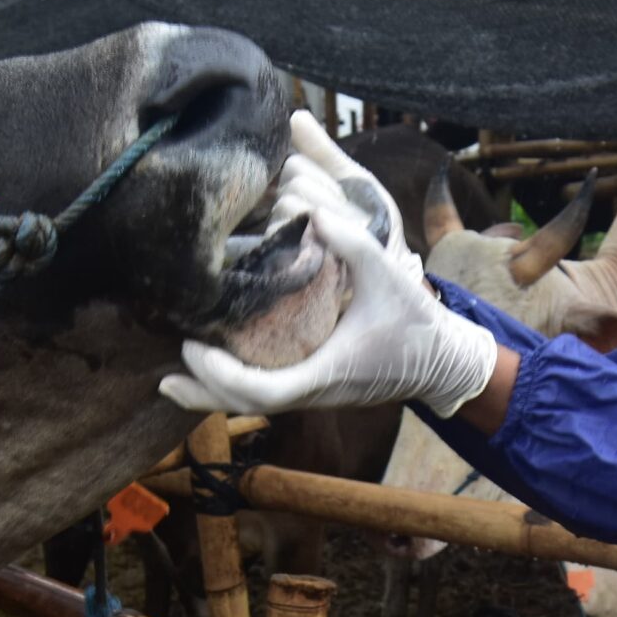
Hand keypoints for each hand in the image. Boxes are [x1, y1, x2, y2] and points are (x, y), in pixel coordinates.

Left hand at [161, 190, 498, 418]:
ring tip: (172, 378)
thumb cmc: (419, 324)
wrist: (445, 361)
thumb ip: (354, 243)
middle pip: (244, 406)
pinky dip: (231, 385)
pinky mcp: (313, 386)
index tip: (194, 347)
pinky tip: (211, 368)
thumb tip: (314, 210)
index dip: (221, 375)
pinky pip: (263, 393)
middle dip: (203, 390)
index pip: (261, 392)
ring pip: (250, 404)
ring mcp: (311, 393)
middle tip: (171, 361)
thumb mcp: (391, 278)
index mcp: (325, 375)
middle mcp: (312, 392)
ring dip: (210, 392)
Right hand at [277, 110, 423, 284]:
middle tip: (352, 223)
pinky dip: (314, 244)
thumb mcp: (354, 181)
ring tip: (344, 240)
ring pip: (289, 207)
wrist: (391, 272)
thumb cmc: (375, 226)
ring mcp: (281, 241)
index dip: (326, 181)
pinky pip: (286, 240)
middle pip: (294, 184)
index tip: (348, 199)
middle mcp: (285, 214)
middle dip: (331, 200)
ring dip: (329, 222)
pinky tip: (331, 253)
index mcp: (300, 190)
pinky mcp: (281, 270)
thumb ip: (323, 151)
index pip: (296, 166)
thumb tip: (295, 116)